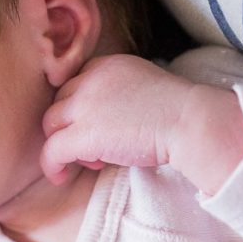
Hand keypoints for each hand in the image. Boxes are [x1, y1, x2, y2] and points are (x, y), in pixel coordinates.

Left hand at [40, 54, 193, 184]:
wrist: (191, 122)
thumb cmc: (177, 111)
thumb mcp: (141, 87)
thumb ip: (116, 95)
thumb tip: (101, 123)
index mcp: (106, 65)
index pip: (74, 85)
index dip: (79, 108)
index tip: (96, 125)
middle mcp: (90, 80)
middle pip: (59, 104)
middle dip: (71, 127)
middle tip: (95, 148)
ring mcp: (84, 105)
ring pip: (51, 125)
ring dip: (64, 144)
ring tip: (91, 161)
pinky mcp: (82, 133)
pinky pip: (50, 151)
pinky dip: (51, 166)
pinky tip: (61, 176)